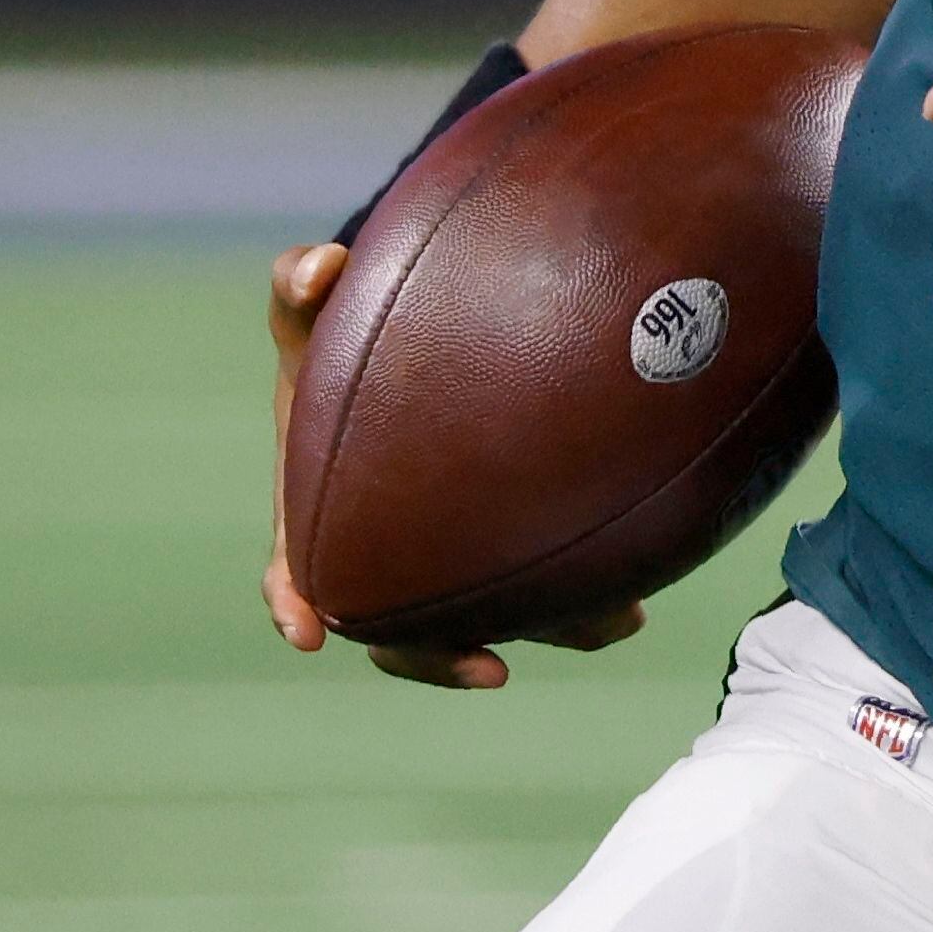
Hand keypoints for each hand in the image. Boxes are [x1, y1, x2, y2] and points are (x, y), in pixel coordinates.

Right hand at [258, 238, 646, 690]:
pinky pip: (543, 583)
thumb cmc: (350, 329)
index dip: (294, 601)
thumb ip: (303, 285)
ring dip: (548, 628)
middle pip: (401, 629)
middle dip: (442, 657)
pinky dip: (587, 593)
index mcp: (320, 511)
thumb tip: (318, 265)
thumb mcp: (316, 308)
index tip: (307, 633)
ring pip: (490, 615)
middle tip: (493, 666)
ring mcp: (448, 552)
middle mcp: (385, 548)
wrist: (420, 331)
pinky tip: (638, 590)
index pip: (296, 566)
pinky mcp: (506, 540)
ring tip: (616, 622)